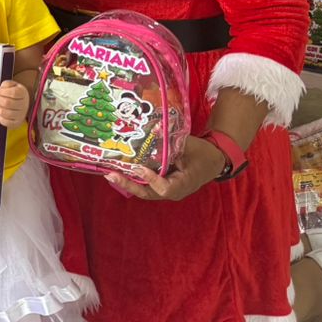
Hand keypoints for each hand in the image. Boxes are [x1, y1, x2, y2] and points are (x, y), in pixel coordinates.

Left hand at [0, 80, 30, 127]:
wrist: (22, 104)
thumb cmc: (15, 94)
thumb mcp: (12, 85)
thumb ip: (6, 84)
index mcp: (23, 93)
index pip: (13, 93)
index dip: (1, 91)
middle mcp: (23, 105)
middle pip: (7, 103)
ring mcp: (20, 115)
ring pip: (4, 112)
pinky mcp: (16, 123)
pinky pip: (4, 121)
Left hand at [103, 135, 227, 202]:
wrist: (213, 161)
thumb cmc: (203, 154)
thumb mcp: (190, 145)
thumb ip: (172, 140)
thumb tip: (153, 128)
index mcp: (184, 183)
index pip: (165, 188)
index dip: (152, 179)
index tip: (140, 167)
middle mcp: (174, 191)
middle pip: (149, 193)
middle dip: (129, 185)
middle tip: (111, 175)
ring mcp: (167, 190)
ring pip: (145, 190)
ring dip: (127, 183)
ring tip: (109, 174)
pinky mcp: (161, 185)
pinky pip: (146, 185)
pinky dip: (132, 179)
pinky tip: (118, 171)